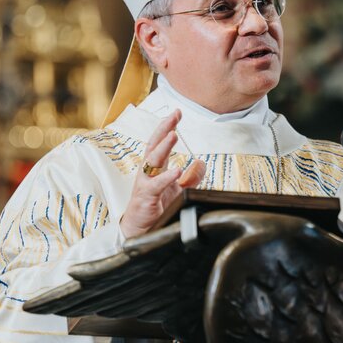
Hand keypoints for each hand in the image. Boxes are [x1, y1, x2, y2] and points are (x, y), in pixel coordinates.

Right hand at [118, 109, 205, 238]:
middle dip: (164, 128)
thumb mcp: (178, 190)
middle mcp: (147, 171)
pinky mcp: (145, 196)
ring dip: (163, 147)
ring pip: (152, 160)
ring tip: (174, 135)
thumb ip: (191, 177)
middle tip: (174, 115)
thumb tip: (201, 162)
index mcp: (155, 167)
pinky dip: (166, 177)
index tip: (177, 112)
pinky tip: (176, 170)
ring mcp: (144, 182)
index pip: (161, 141)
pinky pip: (155, 185)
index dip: (168, 127)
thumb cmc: (157, 207)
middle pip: (154, 144)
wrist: (141, 229)